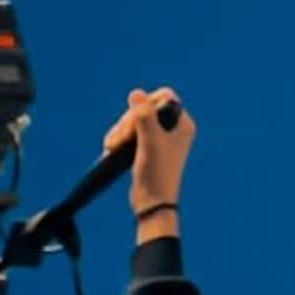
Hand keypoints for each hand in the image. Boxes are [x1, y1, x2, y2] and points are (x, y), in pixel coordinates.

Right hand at [105, 88, 192, 219]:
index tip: (136, 121)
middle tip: (122, 138)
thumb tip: (136, 93)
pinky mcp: (146, 147)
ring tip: (113, 146)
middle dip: (128, 121)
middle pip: (145, 108)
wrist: (151, 201)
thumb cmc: (156, 172)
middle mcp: (173, 128)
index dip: (145, 104)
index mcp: (182, 123)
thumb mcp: (150, 140)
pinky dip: (119, 138)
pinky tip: (112, 148)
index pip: (163, 97)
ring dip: (120, 131)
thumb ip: (144, 115)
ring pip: (134, 120)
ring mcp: (159, 138)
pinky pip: (129, 133)